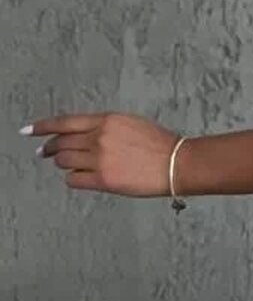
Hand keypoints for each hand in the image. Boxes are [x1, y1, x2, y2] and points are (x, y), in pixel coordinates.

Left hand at [25, 113, 179, 196]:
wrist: (175, 163)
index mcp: (106, 120)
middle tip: (45, 152)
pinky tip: (81, 178)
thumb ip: (105, 127)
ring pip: (63, 161)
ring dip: (62, 163)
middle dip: (50, 148)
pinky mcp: (103, 180)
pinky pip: (73, 180)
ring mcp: (99, 159)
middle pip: (61, 143)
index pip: (64, 122)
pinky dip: (73, 179)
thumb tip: (84, 136)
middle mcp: (99, 138)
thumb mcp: (130, 123)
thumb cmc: (160, 144)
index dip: (43, 127)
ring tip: (65, 164)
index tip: (29, 131)